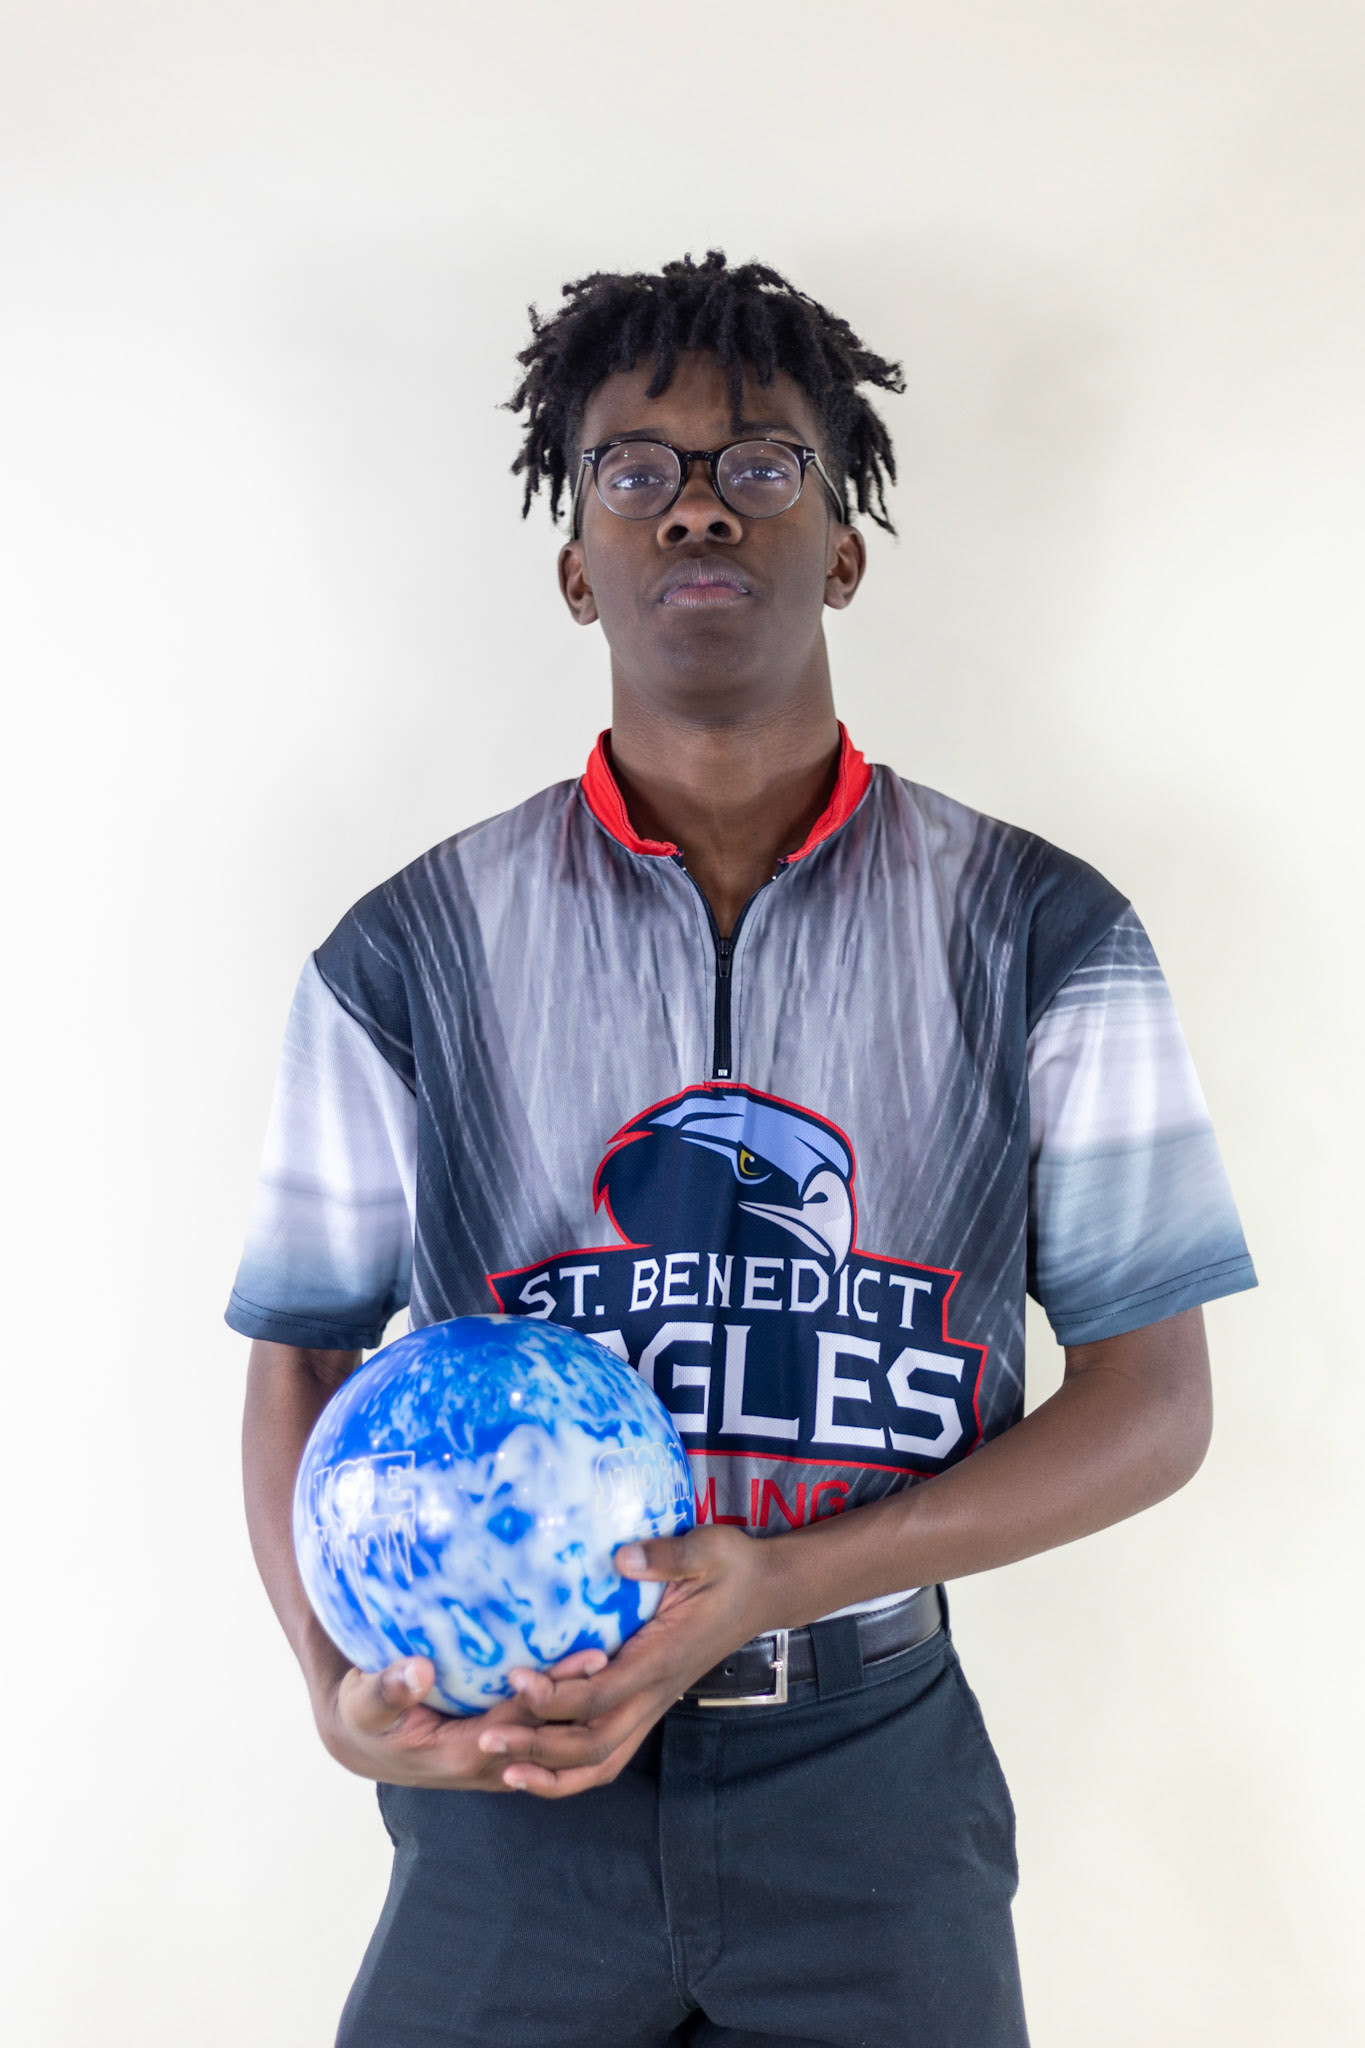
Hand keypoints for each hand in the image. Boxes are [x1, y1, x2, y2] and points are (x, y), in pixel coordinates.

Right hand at [314, 1646, 610, 1788]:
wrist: (362, 1740)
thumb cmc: (364, 1717)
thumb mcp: (364, 1704)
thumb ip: (388, 1689)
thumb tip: (418, 1671)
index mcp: (465, 1757)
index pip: (526, 1723)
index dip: (560, 1691)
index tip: (592, 1656)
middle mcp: (492, 1765)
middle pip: (551, 1729)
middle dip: (586, 1694)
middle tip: (623, 1647)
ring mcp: (501, 1759)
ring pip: (553, 1732)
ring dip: (583, 1700)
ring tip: (618, 1651)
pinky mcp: (502, 1746)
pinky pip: (542, 1727)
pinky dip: (566, 1703)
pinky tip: (588, 1664)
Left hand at [476, 1524, 772, 1798]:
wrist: (763, 1592)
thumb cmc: (732, 1568)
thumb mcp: (708, 1550)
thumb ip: (667, 1556)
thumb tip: (622, 1557)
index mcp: (661, 1660)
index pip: (600, 1696)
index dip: (554, 1697)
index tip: (514, 1676)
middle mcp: (655, 1695)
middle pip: (592, 1745)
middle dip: (538, 1747)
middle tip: (487, 1735)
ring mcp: (652, 1706)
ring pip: (601, 1763)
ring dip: (551, 1773)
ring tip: (501, 1766)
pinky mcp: (647, 1705)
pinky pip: (607, 1754)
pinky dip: (569, 1771)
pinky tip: (533, 1764)